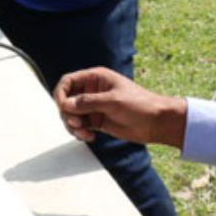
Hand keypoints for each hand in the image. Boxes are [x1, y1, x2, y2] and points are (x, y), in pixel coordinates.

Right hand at [53, 67, 187, 147]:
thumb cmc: (139, 105)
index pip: (68, 81)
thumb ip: (88, 102)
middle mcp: (92, 91)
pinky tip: (90, 137)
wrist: (155, 122)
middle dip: (67, 114)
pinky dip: (80, 133)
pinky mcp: (97, 121)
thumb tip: (65, 104)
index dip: (60, 93)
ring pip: (71, 115)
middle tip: (77, 124)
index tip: (62, 107)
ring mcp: (94, 106)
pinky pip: (79, 126)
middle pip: (66, 100)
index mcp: (96, 78)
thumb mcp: (113, 101)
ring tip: (85, 134)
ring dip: (73, 126)